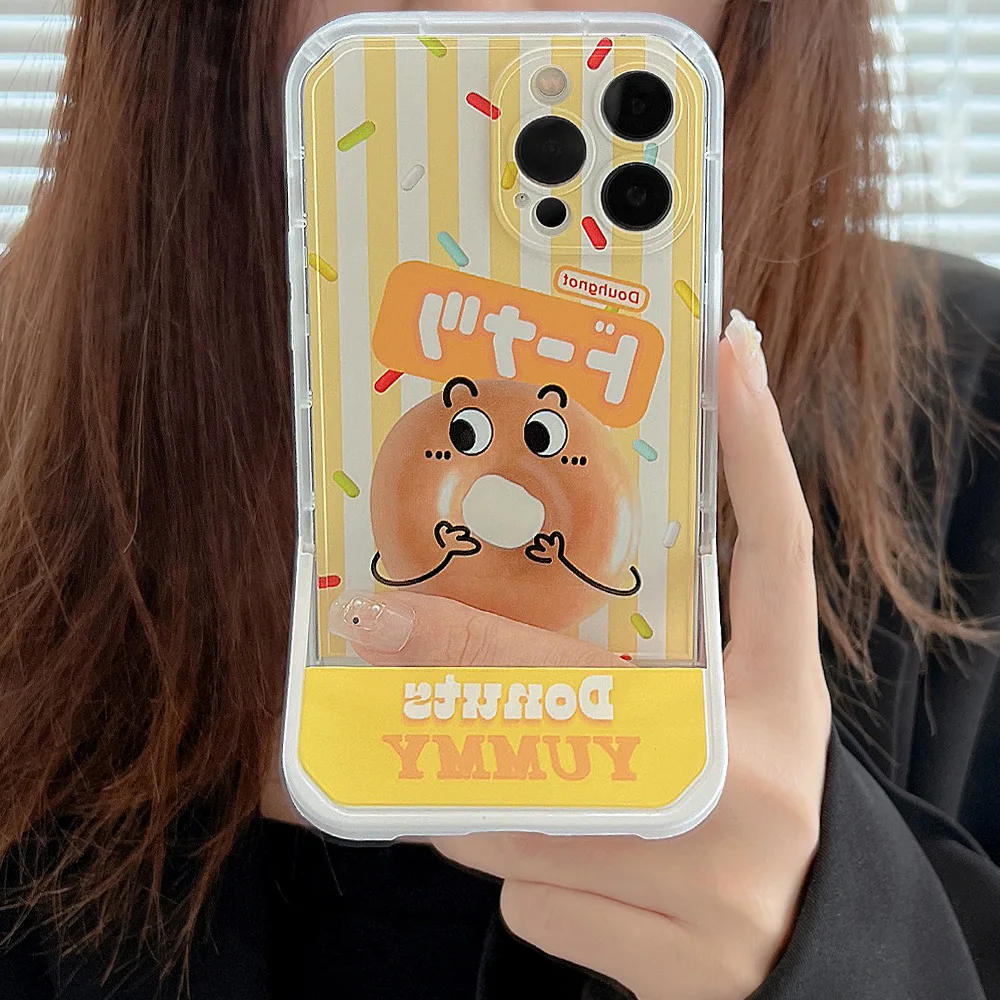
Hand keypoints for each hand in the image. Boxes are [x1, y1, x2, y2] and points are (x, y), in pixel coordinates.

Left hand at [279, 314, 831, 999]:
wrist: (804, 952)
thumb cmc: (747, 813)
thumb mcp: (728, 730)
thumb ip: (648, 673)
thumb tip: (527, 586)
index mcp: (782, 697)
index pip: (779, 551)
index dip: (758, 449)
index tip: (729, 349)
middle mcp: (760, 775)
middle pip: (581, 692)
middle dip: (459, 659)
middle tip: (374, 621)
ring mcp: (720, 874)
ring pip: (528, 818)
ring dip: (482, 803)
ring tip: (488, 794)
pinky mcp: (674, 959)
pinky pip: (536, 903)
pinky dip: (527, 888)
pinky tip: (577, 885)